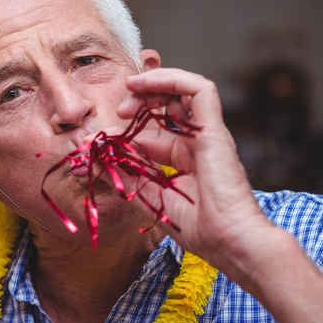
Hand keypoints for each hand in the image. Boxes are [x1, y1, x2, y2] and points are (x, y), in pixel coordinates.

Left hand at [109, 68, 271, 267]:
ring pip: (184, 90)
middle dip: (139, 101)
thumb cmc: (197, 229)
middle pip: (166, 107)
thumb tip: (91, 154)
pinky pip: (199, 89)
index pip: (149, 134)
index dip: (122, 132)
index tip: (93, 142)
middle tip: (118, 111)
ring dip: (153, 85)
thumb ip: (122, 175)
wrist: (231, 243)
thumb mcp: (148, 198)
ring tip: (130, 91)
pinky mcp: (215, 129)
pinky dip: (172, 79)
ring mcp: (207, 134)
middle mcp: (195, 143)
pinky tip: (143, 84)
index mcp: (183, 160)